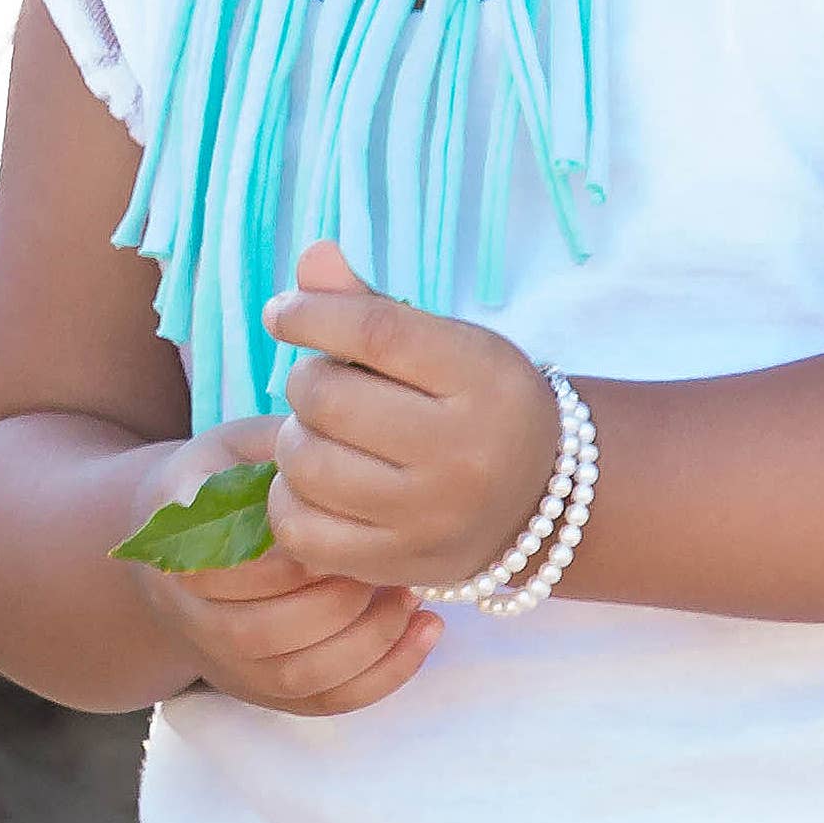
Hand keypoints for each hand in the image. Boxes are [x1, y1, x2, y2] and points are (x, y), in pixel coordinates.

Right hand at [131, 415, 444, 715]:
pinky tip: (424, 633)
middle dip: (337, 602)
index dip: (292, 556)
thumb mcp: (241, 444)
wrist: (177, 539)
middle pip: (262, 632)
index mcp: (176, 546)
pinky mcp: (259, 687)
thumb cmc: (223, 476)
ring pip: (295, 677)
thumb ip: (282, 449)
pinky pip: (321, 703)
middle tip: (391, 561)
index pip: (229, 569)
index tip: (347, 522)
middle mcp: (189, 615)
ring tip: (413, 596)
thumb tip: (347, 446)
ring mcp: (223, 660)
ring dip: (366, 642)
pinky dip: (379, 677)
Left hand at [261, 241, 561, 586]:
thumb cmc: (479, 400)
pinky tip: (312, 482)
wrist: (541, 496)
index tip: (281, 313)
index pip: (374, 331)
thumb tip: (310, 257)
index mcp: (481, 376)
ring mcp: (431, 516)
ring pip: (308, 465)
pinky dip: (289, 499)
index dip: (312, 314)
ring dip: (293, 439)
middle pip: (330, 399)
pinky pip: (303, 531)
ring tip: (320, 432)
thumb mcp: (446, 341)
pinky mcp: (400, 565)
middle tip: (321, 384)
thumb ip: (373, 305)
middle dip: (306, 381)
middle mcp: (462, 450)